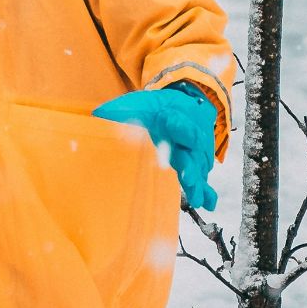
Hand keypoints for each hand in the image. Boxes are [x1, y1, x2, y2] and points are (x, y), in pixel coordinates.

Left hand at [93, 84, 218, 210]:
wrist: (181, 105)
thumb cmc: (153, 107)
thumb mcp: (135, 103)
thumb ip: (118, 110)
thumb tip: (98, 114)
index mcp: (173, 115)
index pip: (178, 121)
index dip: (177, 124)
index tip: (171, 126)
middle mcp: (187, 133)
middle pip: (192, 149)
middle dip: (191, 164)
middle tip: (188, 178)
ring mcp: (193, 149)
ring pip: (199, 165)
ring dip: (198, 181)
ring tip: (197, 198)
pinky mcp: (195, 162)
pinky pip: (202, 176)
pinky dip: (206, 190)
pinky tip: (209, 204)